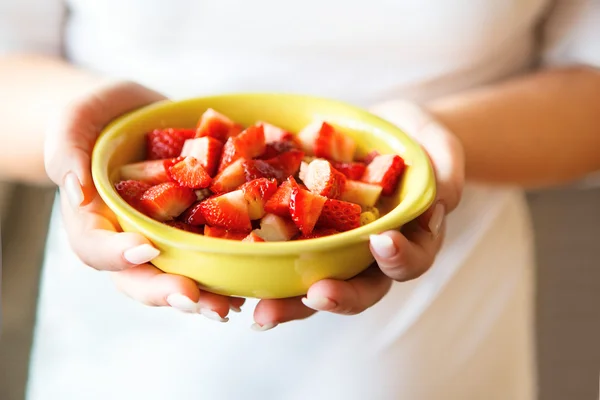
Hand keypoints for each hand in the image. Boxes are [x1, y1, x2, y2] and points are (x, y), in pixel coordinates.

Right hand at [44, 81, 243, 320]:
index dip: (117, 254)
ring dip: (202, 296)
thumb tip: (76, 189)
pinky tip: (247, 281)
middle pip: (138, 277)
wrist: (133, 115)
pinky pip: (208, 254)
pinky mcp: (194, 227)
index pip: (95, 246)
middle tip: (194, 299)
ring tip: (227, 307)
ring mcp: (164, 235)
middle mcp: (129, 237)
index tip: (146, 248)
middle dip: (165, 291)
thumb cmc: (97, 118)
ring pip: (176, 275)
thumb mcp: (73, 121)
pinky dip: (227, 271)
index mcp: (93, 219)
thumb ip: (66, 149)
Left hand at [251, 100, 463, 330]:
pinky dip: (261, 268)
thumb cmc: (412, 140)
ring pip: (315, 284)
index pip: (408, 259)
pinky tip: (234, 279)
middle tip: (315, 295)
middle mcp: (368, 256)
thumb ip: (447, 169)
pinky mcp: (300, 233)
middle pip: (359, 289)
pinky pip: (281, 254)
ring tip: (261, 312)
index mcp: (407, 240)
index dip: (398, 258)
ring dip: (291, 301)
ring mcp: (332, 248)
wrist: (376, 133)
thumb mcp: (438, 144)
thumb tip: (442, 200)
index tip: (382, 241)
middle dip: (338, 297)